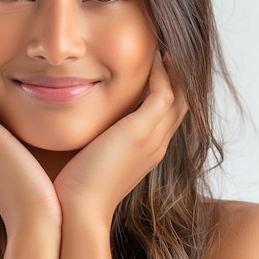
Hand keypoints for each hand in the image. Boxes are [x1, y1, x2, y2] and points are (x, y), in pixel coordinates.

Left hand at [53, 52, 187, 224]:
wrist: (78, 209)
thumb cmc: (77, 187)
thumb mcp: (93, 159)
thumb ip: (97, 141)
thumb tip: (84, 128)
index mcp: (148, 152)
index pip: (168, 115)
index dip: (168, 91)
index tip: (157, 68)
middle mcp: (157, 145)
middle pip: (182, 104)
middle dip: (177, 78)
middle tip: (167, 52)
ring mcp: (153, 138)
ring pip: (179, 96)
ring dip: (173, 71)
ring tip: (163, 50)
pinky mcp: (141, 131)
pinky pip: (163, 93)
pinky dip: (161, 74)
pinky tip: (151, 59)